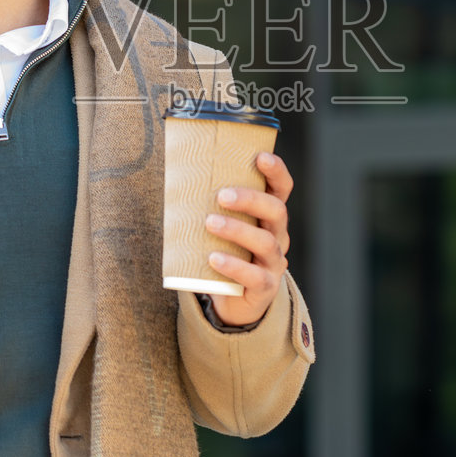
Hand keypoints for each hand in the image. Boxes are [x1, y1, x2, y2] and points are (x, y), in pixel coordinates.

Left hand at [204, 151, 293, 327]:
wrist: (233, 300)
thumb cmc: (225, 251)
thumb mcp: (222, 227)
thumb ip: (209, 206)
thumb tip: (174, 177)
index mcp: (269, 216)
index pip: (282, 189)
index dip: (276, 172)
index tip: (260, 157)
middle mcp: (277, 236)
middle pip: (276, 211)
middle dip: (250, 199)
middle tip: (221, 195)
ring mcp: (273, 262)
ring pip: (265, 242)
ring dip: (237, 230)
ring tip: (210, 223)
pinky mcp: (265, 287)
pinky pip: (255, 276)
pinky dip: (234, 265)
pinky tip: (213, 258)